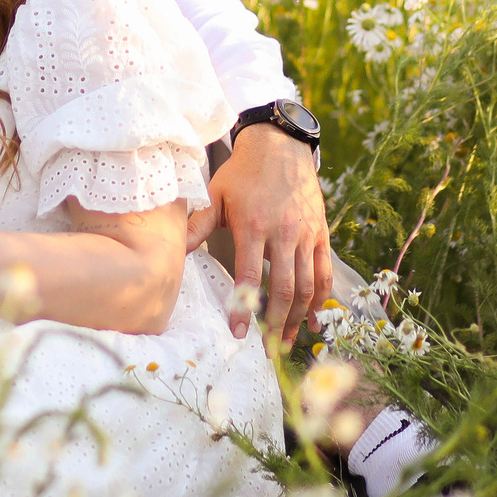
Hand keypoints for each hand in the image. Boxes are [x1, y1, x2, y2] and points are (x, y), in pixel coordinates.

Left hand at [189, 122, 329, 341]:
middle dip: (276, 323)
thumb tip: (172, 251)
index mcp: (254, 226)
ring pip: (307, 285)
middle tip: (269, 350)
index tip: (238, 332)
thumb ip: (197, 225)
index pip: (249, 275)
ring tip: (288, 341)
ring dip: (298, 317)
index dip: (243, 307)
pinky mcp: (320, 234)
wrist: (280, 146)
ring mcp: (305, 235)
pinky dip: (322, 298)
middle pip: (283, 289)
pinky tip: (315, 319)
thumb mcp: (215, 195)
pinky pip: (324, 271)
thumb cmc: (242, 173)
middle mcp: (283, 233)